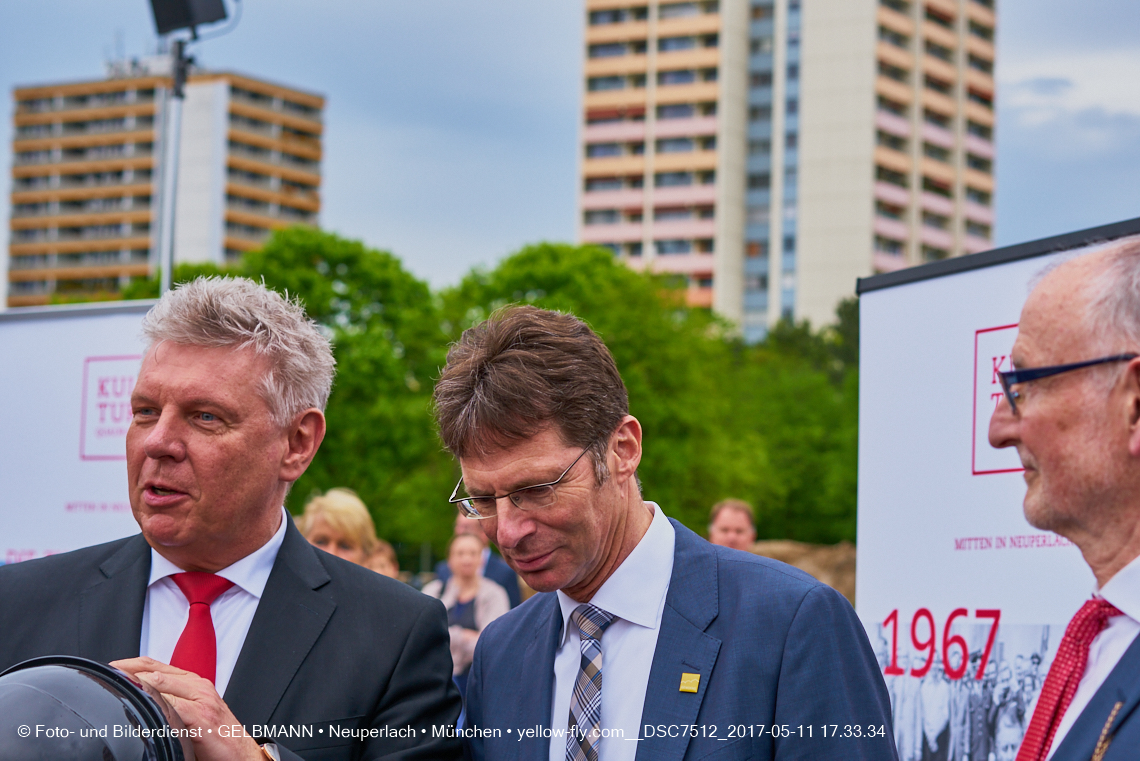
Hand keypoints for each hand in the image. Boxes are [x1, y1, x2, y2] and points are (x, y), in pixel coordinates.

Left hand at [110, 657, 264, 760]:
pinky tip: (139, 708)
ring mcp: (201, 699)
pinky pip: (170, 705)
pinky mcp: (201, 716)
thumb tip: (141, 701)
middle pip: (153, 671)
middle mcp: (198, 686)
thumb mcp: (193, 714)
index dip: (129, 665)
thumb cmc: (217, 738)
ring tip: (116, 691)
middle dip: (127, 675)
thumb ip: (172, 703)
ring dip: (135, 688)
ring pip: (159, 684)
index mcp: (195, 683)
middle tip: (106, 681)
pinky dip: (152, 704)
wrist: (241, 755)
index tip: (110, 670)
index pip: (156, 665)